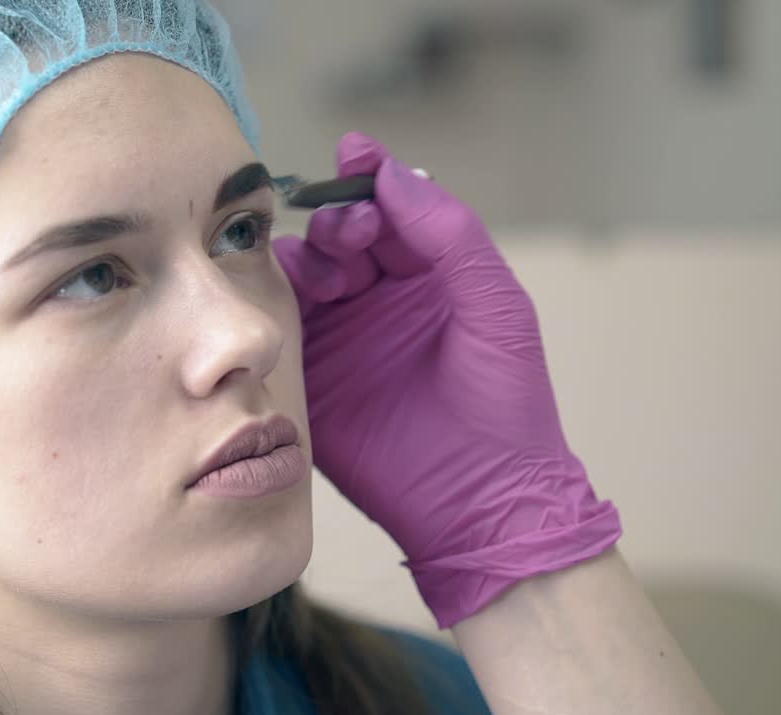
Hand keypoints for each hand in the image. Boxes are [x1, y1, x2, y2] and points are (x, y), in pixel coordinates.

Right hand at [273, 132, 621, 628]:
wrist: (479, 498)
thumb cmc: (505, 401)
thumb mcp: (496, 305)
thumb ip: (450, 234)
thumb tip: (394, 173)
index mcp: (430, 279)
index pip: (393, 211)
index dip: (372, 178)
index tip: (354, 150)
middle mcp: (381, 302)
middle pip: (342, 236)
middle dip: (341, 220)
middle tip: (351, 233)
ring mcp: (342, 339)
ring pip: (306, 274)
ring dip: (310, 257)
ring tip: (333, 277)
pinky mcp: (310, 379)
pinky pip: (280, 326)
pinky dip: (275, 300)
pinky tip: (286, 293)